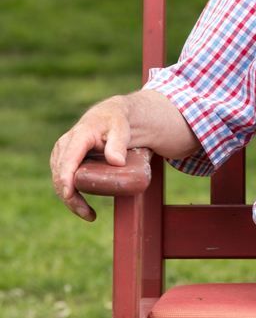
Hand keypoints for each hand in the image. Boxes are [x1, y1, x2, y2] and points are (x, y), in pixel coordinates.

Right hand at [50, 96, 131, 220]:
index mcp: (79, 136)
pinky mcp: (63, 160)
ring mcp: (61, 153)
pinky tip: (81, 206)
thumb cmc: (117, 122)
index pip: (68, 161)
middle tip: (88, 214)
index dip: (66, 180)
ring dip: (70, 199)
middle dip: (70, 197)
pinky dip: (69, 193)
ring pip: (59, 180)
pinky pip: (62, 179)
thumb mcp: (121, 129)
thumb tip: (117, 162)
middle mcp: (65, 145)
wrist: (109, 116)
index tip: (70, 195)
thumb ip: (119, 143)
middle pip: (61, 175)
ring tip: (88, 214)